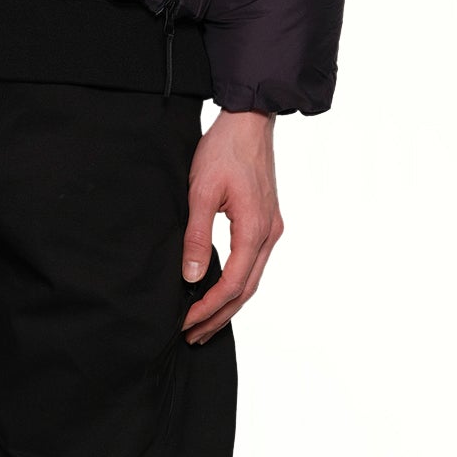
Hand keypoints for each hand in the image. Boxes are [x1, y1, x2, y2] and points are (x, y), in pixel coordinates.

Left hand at [181, 109, 281, 344]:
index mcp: (255, 229)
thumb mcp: (201, 192)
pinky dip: (237, 284)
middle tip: (192, 336)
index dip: (208, 309)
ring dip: (229, 303)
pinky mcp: (267, 220)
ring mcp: (272, 228)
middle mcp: (269, 234)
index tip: (185, 324)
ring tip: (204, 323)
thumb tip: (193, 277)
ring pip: (253, 279)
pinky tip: (220, 291)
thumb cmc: (223, 150)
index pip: (233, 284)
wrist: (250, 120)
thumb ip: (197, 237)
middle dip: (219, 316)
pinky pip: (254, 263)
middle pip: (246, 290)